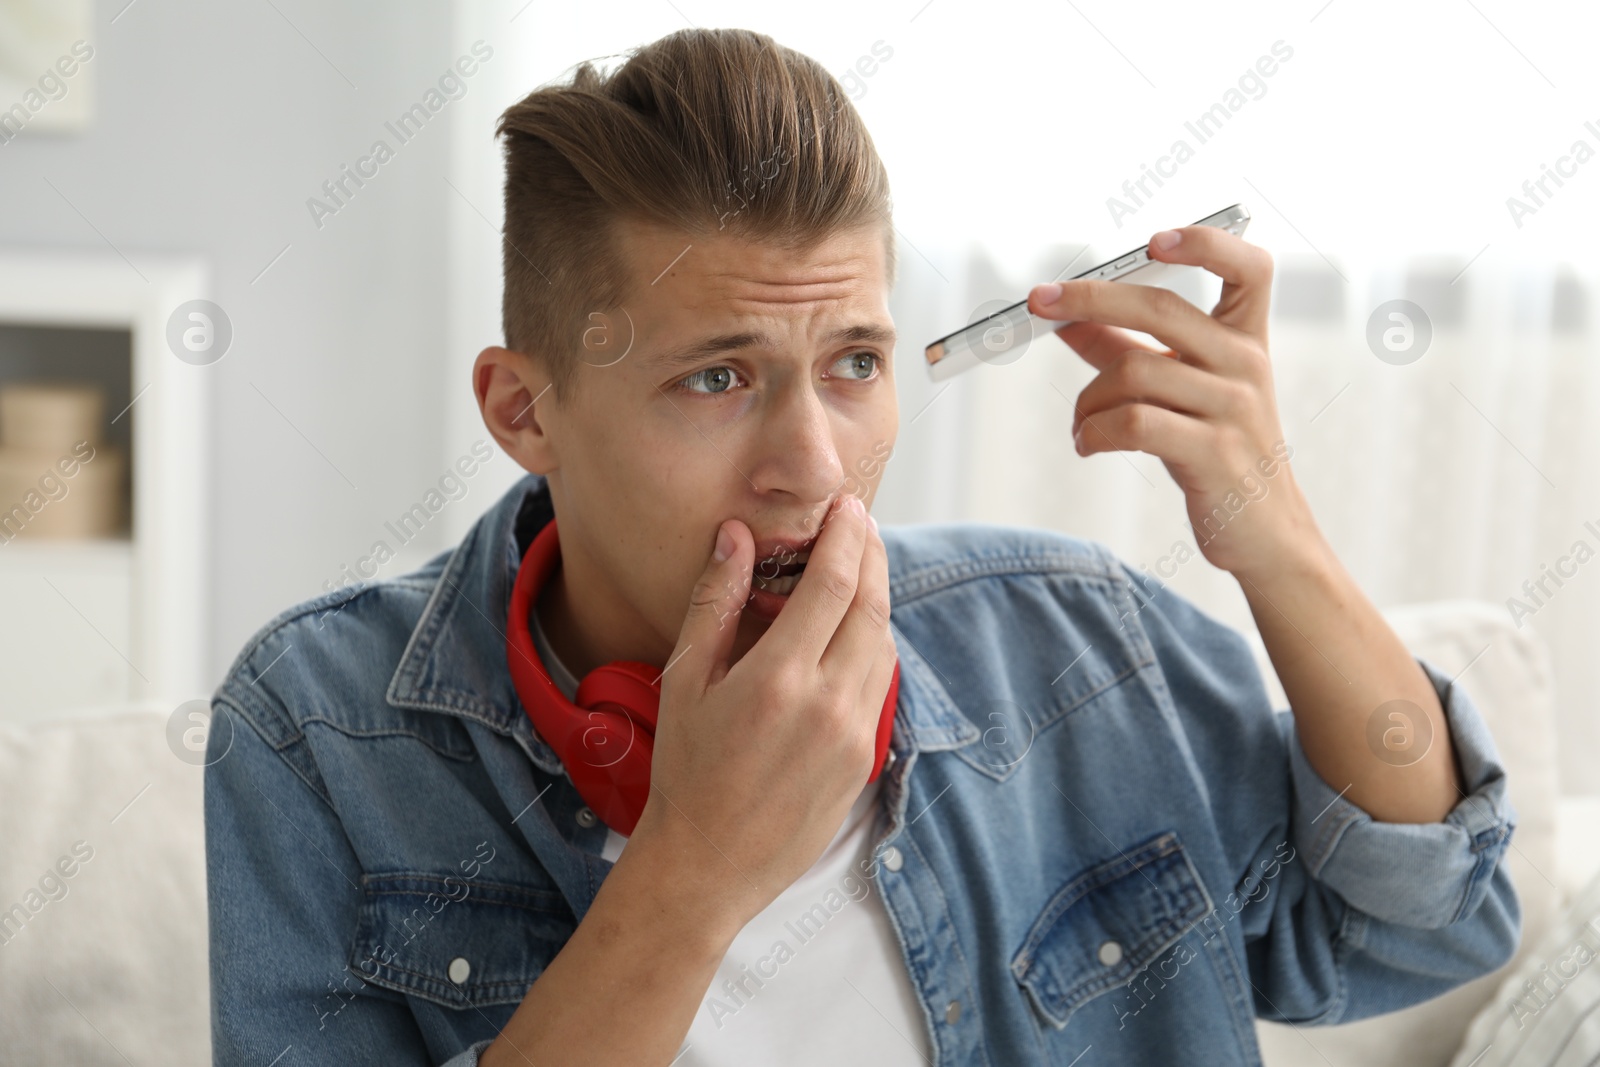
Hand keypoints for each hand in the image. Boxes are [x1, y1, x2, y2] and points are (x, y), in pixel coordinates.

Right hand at [631, 493, 897, 929]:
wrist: (708, 865)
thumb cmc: (685, 772)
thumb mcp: (686, 681)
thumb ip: (716, 602)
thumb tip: (736, 535)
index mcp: (780, 679)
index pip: (834, 584)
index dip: (847, 536)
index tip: (846, 507)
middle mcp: (829, 704)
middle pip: (872, 606)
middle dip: (871, 556)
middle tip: (859, 523)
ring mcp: (854, 735)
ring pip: (884, 644)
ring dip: (876, 598)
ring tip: (856, 568)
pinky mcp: (864, 758)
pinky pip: (881, 684)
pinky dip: (873, 644)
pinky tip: (851, 630)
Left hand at [1027, 226, 1321, 578]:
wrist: (1264, 532)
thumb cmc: (1216, 451)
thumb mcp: (1179, 393)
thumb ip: (1126, 350)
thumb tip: (1066, 317)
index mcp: (1246, 340)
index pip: (1250, 269)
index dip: (1207, 243)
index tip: (1154, 240)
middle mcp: (1245, 366)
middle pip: (1160, 309)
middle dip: (1089, 299)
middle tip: (1040, 302)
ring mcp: (1233, 410)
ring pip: (1132, 372)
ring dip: (1086, 400)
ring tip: (1080, 427)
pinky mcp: (1214, 454)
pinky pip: (1134, 423)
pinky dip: (1094, 431)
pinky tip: (1088, 444)